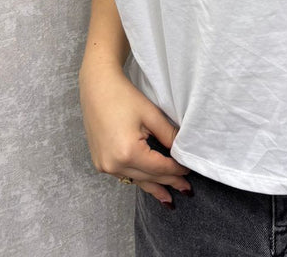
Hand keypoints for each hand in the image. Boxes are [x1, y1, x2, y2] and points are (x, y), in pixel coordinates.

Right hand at [79, 63, 191, 203]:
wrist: (97, 87)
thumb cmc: (124, 96)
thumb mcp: (151, 115)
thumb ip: (168, 136)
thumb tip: (181, 151)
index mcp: (128, 153)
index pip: (159, 168)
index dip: (176, 171)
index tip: (189, 173)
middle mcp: (113, 164)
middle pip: (148, 177)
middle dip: (168, 184)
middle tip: (186, 190)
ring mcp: (104, 165)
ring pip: (135, 179)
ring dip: (153, 187)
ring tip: (168, 198)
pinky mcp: (100, 162)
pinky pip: (124, 174)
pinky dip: (138, 178)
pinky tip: (147, 183)